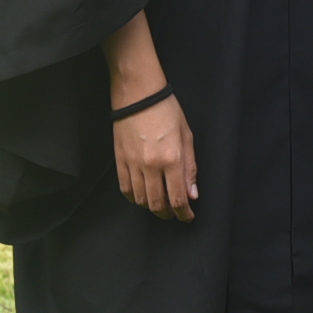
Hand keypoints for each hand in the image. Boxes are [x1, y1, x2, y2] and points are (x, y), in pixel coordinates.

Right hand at [104, 11, 197, 222]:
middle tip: (175, 215)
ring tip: (160, 206)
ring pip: (141, 200)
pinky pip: (125, 189)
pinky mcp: (120, 161)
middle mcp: (152, 166)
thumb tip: (193, 193)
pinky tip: (141, 198)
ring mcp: (133, 165)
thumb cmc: (167, 111)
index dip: (184, 213)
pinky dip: (134, 198)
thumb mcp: (187, 136)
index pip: (178, 198)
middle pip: (158, 204)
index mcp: (172, 159)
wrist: (138, 95)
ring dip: (152, 208)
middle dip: (168, 214)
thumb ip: (190, 167)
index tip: (188, 217)